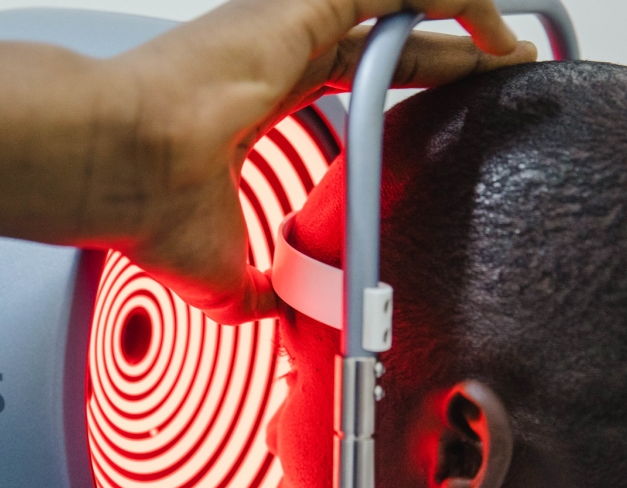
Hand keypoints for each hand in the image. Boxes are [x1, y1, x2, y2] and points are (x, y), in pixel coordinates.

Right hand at [108, 0, 536, 324]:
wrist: (116, 160)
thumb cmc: (143, 199)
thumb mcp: (217, 266)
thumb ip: (255, 286)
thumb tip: (275, 317)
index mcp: (258, 92)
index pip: (348, 71)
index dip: (401, 80)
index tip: (445, 102)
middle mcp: (276, 46)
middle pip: (384, 34)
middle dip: (445, 50)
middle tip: (497, 70)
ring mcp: (290, 19)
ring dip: (459, 18)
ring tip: (510, 48)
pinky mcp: (302, 5)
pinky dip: (455, 4)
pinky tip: (493, 34)